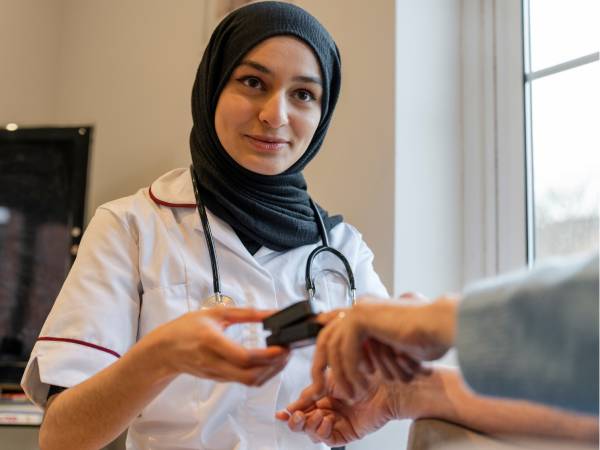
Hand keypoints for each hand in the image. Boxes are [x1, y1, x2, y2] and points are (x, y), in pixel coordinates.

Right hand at [142, 307, 288, 385]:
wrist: (164, 350)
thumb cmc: (187, 328)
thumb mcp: (216, 313)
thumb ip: (246, 314)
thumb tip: (272, 312)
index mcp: (212, 343)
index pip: (243, 357)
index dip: (266, 356)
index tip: (283, 346)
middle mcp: (215, 363)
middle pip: (250, 376)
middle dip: (274, 367)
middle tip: (288, 351)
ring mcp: (218, 374)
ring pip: (250, 382)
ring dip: (271, 371)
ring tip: (283, 355)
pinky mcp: (221, 379)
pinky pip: (245, 381)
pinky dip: (262, 373)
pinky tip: (269, 361)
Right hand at [275, 371, 398, 446]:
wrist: (386, 383)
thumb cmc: (364, 373)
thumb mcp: (331, 378)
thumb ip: (312, 390)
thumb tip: (295, 401)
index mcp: (325, 395)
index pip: (303, 406)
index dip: (290, 411)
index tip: (280, 413)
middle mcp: (331, 409)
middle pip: (305, 422)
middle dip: (297, 421)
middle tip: (296, 416)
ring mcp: (339, 422)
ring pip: (314, 432)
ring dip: (309, 426)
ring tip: (315, 416)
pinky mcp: (348, 432)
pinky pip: (329, 439)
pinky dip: (322, 432)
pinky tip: (325, 421)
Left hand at [311, 295, 457, 399]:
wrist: (439, 327)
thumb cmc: (424, 338)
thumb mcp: (391, 345)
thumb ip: (373, 348)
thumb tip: (362, 362)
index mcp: (365, 311)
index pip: (332, 329)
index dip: (324, 351)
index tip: (318, 373)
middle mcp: (359, 307)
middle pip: (326, 338)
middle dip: (321, 366)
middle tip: (321, 389)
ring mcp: (359, 309)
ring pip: (335, 347)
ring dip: (342, 375)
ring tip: (352, 394)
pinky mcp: (362, 317)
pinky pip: (346, 349)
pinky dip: (351, 371)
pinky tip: (362, 384)